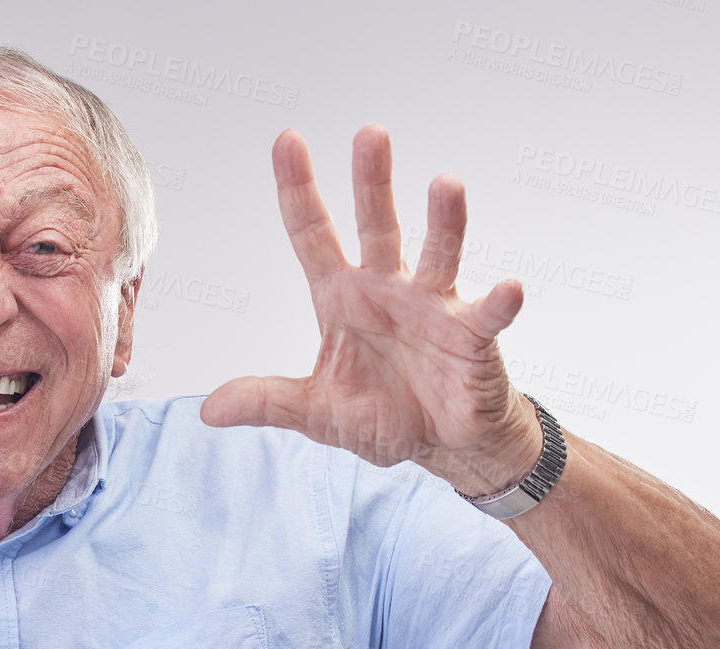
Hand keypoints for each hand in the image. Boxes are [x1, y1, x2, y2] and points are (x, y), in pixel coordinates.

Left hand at [201, 125, 540, 496]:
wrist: (441, 443)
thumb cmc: (383, 415)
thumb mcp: (315, 412)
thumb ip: (267, 402)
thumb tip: (209, 409)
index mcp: (342, 299)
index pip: (313, 236)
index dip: (299, 191)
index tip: (287, 141)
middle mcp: (388, 290)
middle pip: (378, 226)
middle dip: (372, 181)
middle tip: (369, 134)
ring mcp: (433, 307)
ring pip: (437, 253)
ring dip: (444, 221)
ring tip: (445, 184)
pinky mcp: (473, 336)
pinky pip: (487, 314)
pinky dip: (499, 302)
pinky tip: (510, 288)